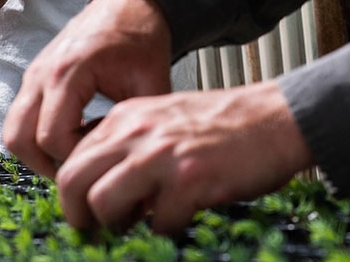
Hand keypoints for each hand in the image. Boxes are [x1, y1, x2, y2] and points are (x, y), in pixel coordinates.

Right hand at [4, 0, 173, 177]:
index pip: (53, 138)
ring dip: (37, 154)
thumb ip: (138, 125)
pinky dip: (37, 137)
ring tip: (73, 158)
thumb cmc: (139, 38)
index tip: (103, 154)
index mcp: (68, 72)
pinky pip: (20, 118)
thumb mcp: (150, 83)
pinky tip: (72, 136)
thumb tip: (134, 164)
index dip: (77, 158)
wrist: (127, 7)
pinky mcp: (32, 79)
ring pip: (12, 131)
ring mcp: (32, 76)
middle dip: (47, 165)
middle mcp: (41, 74)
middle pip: (19, 139)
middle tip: (79, 171)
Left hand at [56, 81, 313, 233]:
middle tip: (93, 232)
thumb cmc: (221, 126)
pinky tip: (179, 222)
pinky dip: (164, 232)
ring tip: (133, 230)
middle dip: (76, 215)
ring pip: (102, 202)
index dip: (73, 192)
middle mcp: (134, 132)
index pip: (72, 157)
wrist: (276, 117)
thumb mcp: (161, 121)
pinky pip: (156, 222)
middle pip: (72, 179)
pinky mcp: (190, 179)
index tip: (84, 211)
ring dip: (113, 226)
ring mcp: (160, 155)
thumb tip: (99, 188)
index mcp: (124, 118)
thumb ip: (128, 146)